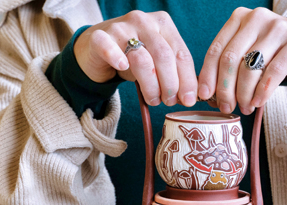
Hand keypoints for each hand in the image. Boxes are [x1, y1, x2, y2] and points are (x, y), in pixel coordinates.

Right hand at [74, 11, 197, 106]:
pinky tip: (122, 67)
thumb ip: (173, 75)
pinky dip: (116, 57)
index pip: (181, 54)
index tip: (189, 100)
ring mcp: (121, 27)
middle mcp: (144, 21)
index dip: (187, 80)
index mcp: (164, 25)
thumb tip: (189, 97)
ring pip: (141, 58)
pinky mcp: (100, 37)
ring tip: (153, 100)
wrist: (97, 49)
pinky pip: (108, 47)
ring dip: (150, 85)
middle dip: (170, 84)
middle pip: (164, 56)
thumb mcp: (157, 63)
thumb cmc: (132, 58)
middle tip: (169, 102)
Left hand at [197, 7, 286, 114]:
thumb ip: (229, 65)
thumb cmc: (271, 52)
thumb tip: (208, 94)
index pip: (217, 50)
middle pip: (231, 59)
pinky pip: (275, 71)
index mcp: (239, 18)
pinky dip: (264, 91)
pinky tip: (258, 103)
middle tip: (226, 107)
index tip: (204, 96)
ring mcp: (279, 27)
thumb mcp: (248, 51)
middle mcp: (257, 18)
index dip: (208, 75)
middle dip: (226, 89)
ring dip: (245, 94)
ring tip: (245, 108)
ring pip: (251, 67)